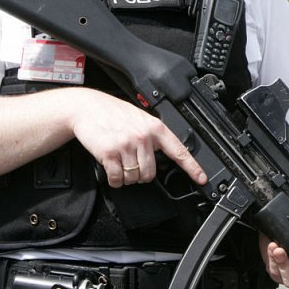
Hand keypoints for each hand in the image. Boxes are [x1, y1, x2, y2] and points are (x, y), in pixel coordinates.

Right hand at [70, 88, 206, 187]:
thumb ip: (154, 135)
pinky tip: (112, 170)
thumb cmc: (114, 113)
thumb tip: (165, 154)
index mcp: (156, 128)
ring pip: (134, 177)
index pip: (179, 152)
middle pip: (151, 173)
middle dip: (142, 174)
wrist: (87, 107)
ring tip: (121, 163)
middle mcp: (143, 137)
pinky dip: (115, 180)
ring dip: (127, 177)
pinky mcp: (109, 153)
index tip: (201, 179)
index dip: (193, 168)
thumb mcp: (141, 118)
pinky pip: (118, 178)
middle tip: (133, 164)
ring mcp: (126, 145)